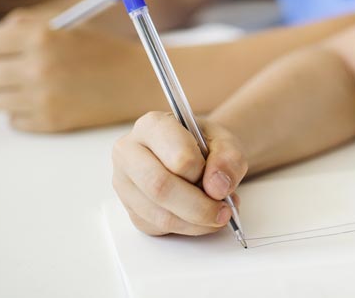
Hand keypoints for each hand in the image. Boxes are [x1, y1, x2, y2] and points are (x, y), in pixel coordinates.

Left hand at [0, 11, 159, 132]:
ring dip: (8, 92)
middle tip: (11, 70)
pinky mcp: (48, 122)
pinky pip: (13, 119)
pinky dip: (24, 111)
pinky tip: (46, 100)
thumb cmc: (99, 49)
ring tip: (33, 85)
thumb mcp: (65, 25)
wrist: (135, 80)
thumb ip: (25, 25)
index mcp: (40, 36)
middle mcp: (36, 66)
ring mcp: (41, 97)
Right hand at [112, 111, 246, 235]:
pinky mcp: (131, 210)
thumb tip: (218, 187)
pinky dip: (188, 228)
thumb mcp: (226, 142)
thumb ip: (229, 159)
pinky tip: (201, 218)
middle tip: (224, 211)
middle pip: (160, 187)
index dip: (202, 173)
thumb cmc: (205, 145)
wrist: (196, 155)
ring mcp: (125, 184)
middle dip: (199, 206)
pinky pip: (159, 227)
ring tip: (218, 214)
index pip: (177, 156)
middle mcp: (129, 152)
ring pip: (159, 214)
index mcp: (151, 126)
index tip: (219, 179)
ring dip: (196, 221)